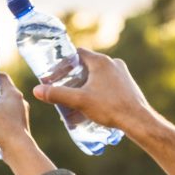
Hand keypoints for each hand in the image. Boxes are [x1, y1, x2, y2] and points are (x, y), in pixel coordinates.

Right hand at [32, 48, 152, 133]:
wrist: (138, 120)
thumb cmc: (110, 108)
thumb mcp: (79, 101)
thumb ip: (57, 94)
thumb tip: (36, 90)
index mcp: (101, 61)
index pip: (77, 54)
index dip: (63, 62)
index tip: (55, 73)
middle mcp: (113, 63)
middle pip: (87, 65)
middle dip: (73, 76)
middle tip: (62, 87)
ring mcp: (122, 74)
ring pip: (98, 75)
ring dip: (86, 84)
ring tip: (76, 98)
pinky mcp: (128, 85)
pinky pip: (108, 83)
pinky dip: (98, 90)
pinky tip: (93, 104)